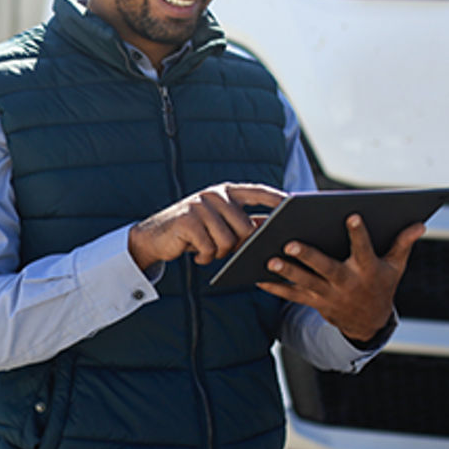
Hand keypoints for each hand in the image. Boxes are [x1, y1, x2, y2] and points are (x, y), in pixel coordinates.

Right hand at [128, 183, 286, 268]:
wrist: (154, 236)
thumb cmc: (194, 232)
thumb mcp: (218, 223)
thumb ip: (242, 222)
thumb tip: (273, 230)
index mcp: (225, 192)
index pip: (258, 192)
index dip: (277, 199)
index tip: (294, 205)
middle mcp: (214, 195)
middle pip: (246, 227)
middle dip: (238, 245)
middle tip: (222, 249)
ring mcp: (200, 206)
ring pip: (228, 241)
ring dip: (219, 253)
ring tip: (207, 250)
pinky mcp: (187, 221)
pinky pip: (210, 248)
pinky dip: (205, 257)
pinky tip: (196, 253)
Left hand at [256, 215, 424, 341]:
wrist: (369, 322)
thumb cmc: (381, 284)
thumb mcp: (396, 266)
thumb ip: (402, 243)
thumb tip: (420, 223)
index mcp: (367, 270)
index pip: (363, 249)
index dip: (359, 233)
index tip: (352, 215)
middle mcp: (346, 283)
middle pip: (325, 268)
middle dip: (308, 256)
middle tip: (289, 243)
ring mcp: (328, 294)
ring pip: (305, 282)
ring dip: (286, 272)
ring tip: (268, 259)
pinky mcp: (314, 302)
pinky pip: (292, 295)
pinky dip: (275, 287)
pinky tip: (256, 276)